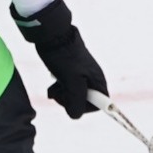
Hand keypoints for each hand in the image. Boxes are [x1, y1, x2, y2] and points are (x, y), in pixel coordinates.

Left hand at [11, 0, 106, 118]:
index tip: (73, 101)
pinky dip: (59, 91)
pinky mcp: (70, 74)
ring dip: (62, 96)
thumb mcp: (70, 80)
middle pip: (85, 102)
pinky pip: (67, 90)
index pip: (100, 104)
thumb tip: (75, 115)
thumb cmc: (63, 56)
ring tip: (54, 88)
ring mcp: (81, 77)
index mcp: (97, 80)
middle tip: (60, 93)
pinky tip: (52, 86)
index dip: (86, 107)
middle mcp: (92, 79)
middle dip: (70, 101)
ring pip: (73, 97)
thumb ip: (76, 99)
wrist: (51, 36)